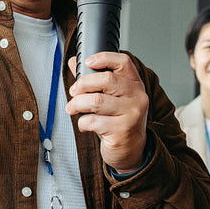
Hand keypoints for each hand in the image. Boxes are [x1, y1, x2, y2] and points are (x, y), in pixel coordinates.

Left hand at [66, 52, 148, 173]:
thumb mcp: (110, 98)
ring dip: (77, 104)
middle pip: (107, 80)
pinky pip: (93, 121)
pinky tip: (84, 125)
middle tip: (73, 92)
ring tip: (72, 108)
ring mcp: (131, 114)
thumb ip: (93, 79)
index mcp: (135, 84)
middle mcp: (137, 97)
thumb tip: (74, 62)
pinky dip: (82, 122)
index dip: (104, 58)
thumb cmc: (118, 121)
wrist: (131, 150)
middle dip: (83, 84)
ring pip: (96, 101)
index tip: (87, 62)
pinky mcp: (121, 131)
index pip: (124, 62)